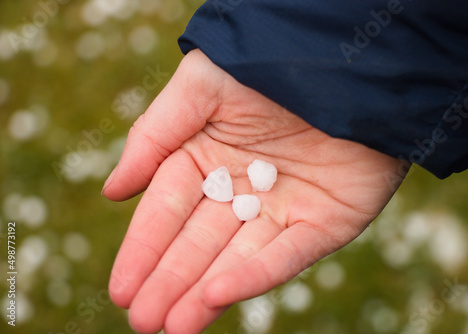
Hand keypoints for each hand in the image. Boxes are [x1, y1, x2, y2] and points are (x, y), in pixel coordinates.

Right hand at [103, 49, 404, 333]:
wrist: (343, 60)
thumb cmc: (266, 65)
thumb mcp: (200, 87)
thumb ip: (153, 138)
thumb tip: (112, 192)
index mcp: (208, 157)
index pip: (168, 210)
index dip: (144, 248)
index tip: (122, 288)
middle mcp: (242, 188)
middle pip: (199, 242)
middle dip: (171, 281)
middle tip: (144, 321)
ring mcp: (284, 208)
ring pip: (239, 258)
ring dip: (205, 292)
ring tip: (174, 326)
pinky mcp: (325, 222)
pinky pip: (289, 254)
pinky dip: (256, 275)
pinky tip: (219, 294)